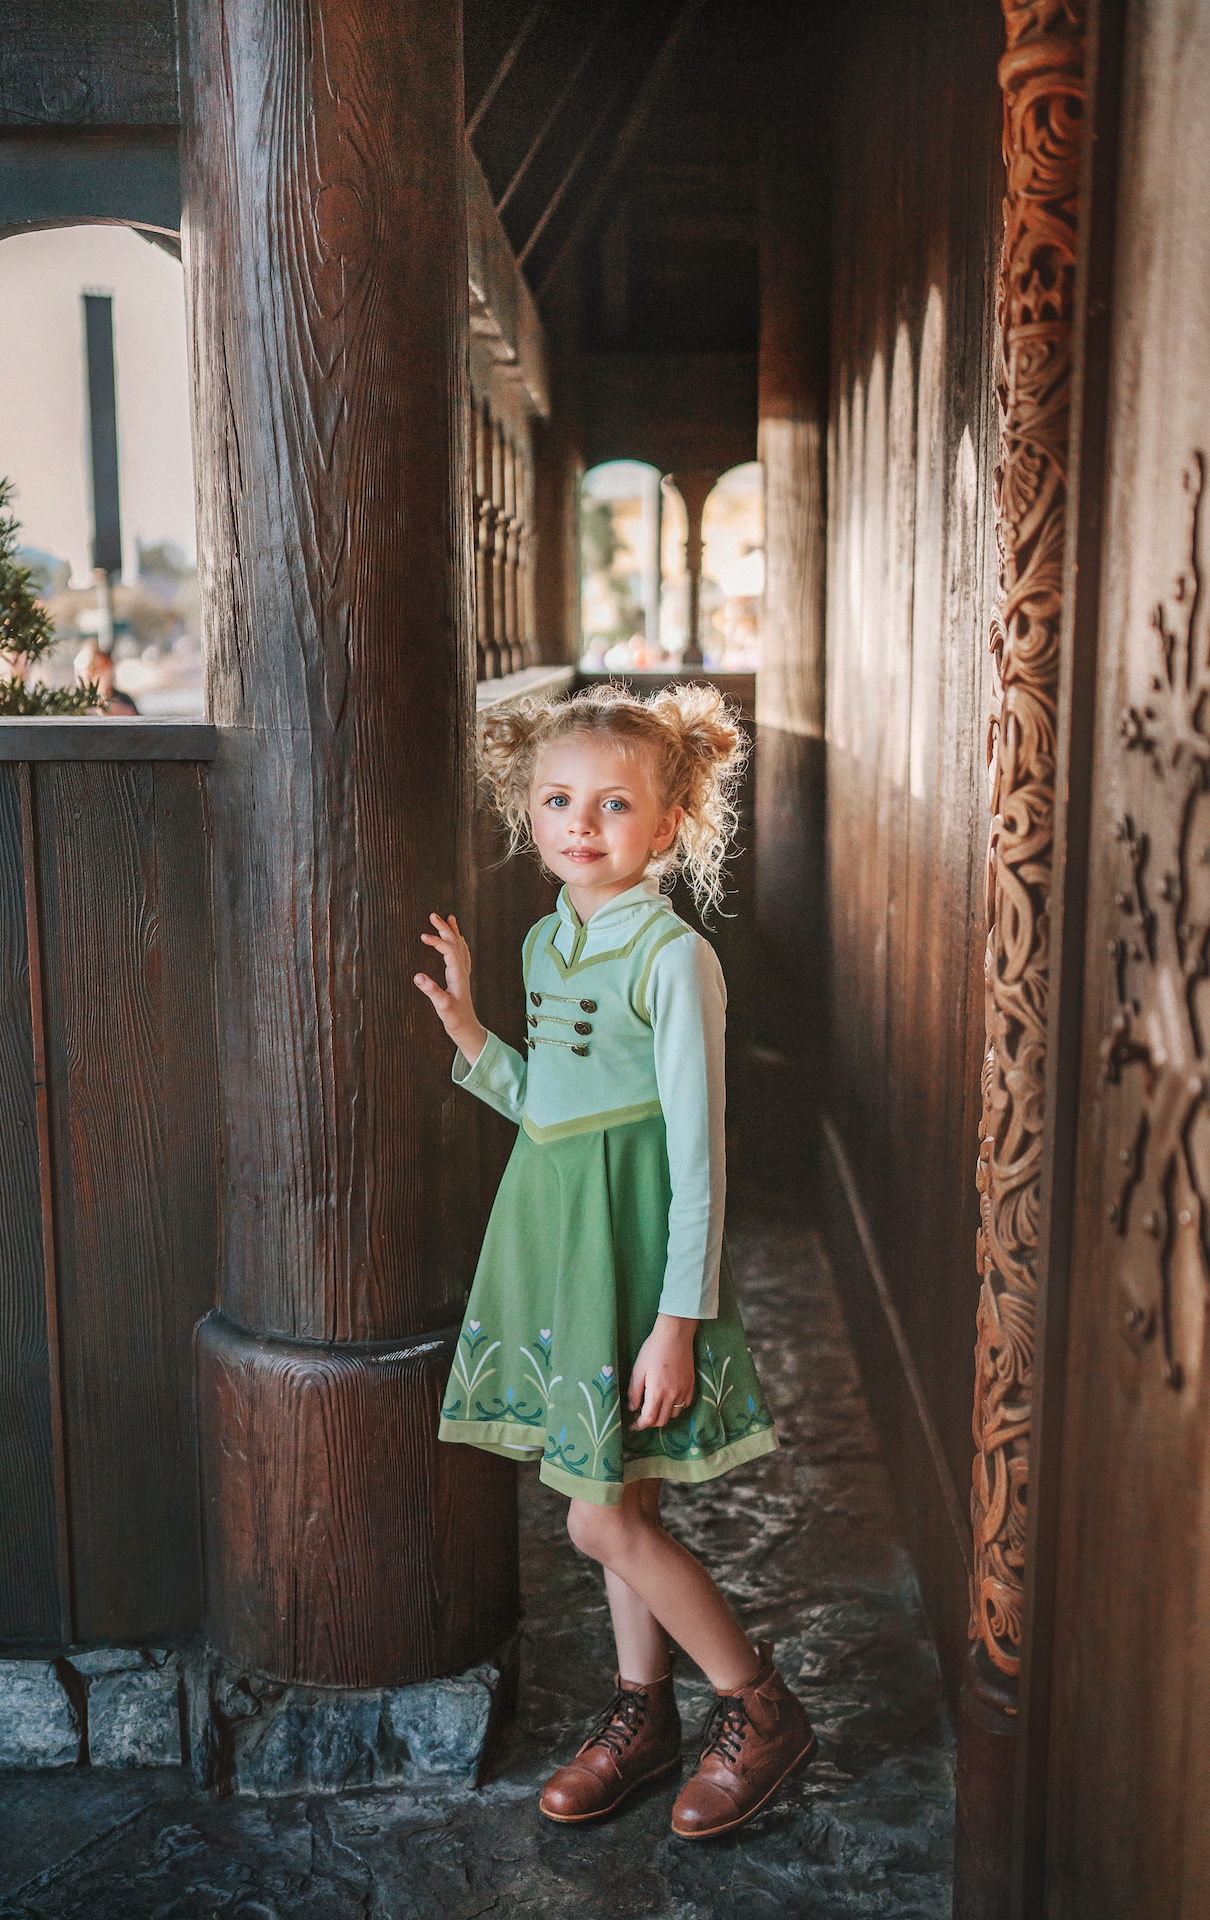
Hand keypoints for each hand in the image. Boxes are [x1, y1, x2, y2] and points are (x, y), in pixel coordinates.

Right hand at [413, 912, 486, 1061]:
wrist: (468, 1029)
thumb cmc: (456, 1019)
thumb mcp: (442, 1006)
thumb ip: (432, 991)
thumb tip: (418, 976)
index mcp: (457, 975)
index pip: (449, 950)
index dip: (437, 941)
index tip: (422, 936)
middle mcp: (462, 971)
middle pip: (456, 943)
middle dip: (445, 928)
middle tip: (434, 915)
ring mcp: (463, 974)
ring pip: (460, 947)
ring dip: (453, 932)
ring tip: (449, 918)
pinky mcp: (461, 978)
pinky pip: (461, 954)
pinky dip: (457, 943)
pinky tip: (457, 941)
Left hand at [628, 1315, 697, 1428]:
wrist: (675, 1335)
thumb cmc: (653, 1350)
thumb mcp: (638, 1369)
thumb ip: (634, 1391)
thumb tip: (632, 1408)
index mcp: (657, 1392)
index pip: (648, 1419)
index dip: (639, 1426)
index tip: (632, 1426)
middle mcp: (672, 1395)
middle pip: (662, 1420)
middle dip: (649, 1422)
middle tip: (640, 1416)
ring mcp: (684, 1391)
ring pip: (674, 1414)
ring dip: (662, 1415)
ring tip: (654, 1407)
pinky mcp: (691, 1385)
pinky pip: (685, 1404)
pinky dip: (676, 1407)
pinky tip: (668, 1400)